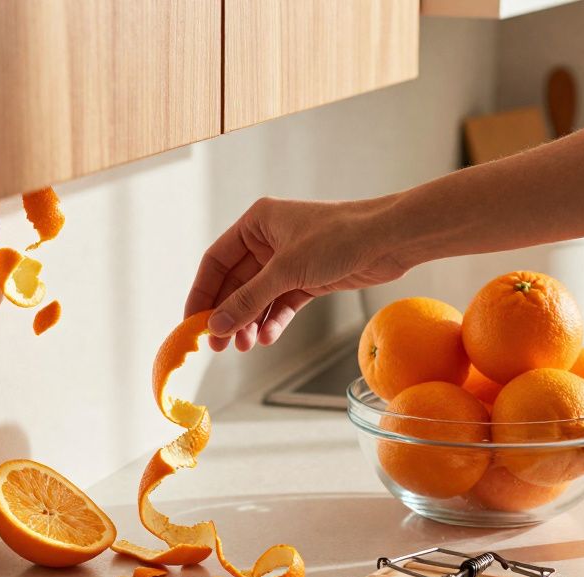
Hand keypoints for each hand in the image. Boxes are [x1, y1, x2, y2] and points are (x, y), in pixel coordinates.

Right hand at [184, 196, 408, 350]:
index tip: (193, 324)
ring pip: (258, 297)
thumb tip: (216, 325)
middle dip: (228, 314)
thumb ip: (248, 299)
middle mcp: (268, 240)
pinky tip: (267, 338)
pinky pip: (281, 304)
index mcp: (256, 223)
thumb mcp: (286, 270)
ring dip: (249, 322)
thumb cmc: (339, 238)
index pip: (215, 261)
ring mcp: (288, 261)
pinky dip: (273, 321)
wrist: (390, 240)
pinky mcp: (308, 279)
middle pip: (235, 283)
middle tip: (218, 345)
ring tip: (244, 346)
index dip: (202, 293)